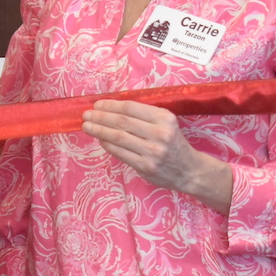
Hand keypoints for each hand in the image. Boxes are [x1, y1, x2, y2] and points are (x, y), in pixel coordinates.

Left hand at [82, 100, 232, 211]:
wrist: (189, 170)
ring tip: (86, 126)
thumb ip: (144, 116)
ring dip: (99, 130)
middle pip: (122, 122)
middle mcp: (160, 133)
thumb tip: (110, 109)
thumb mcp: (166, 124)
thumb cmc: (173, 143)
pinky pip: (120, 152)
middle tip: (86, 115)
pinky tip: (99, 139)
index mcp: (165, 118)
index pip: (131, 108)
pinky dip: (107, 144)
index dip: (111, 105)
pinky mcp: (146, 166)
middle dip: (100, 117)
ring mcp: (153, 151)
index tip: (97, 104)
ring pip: (118, 137)